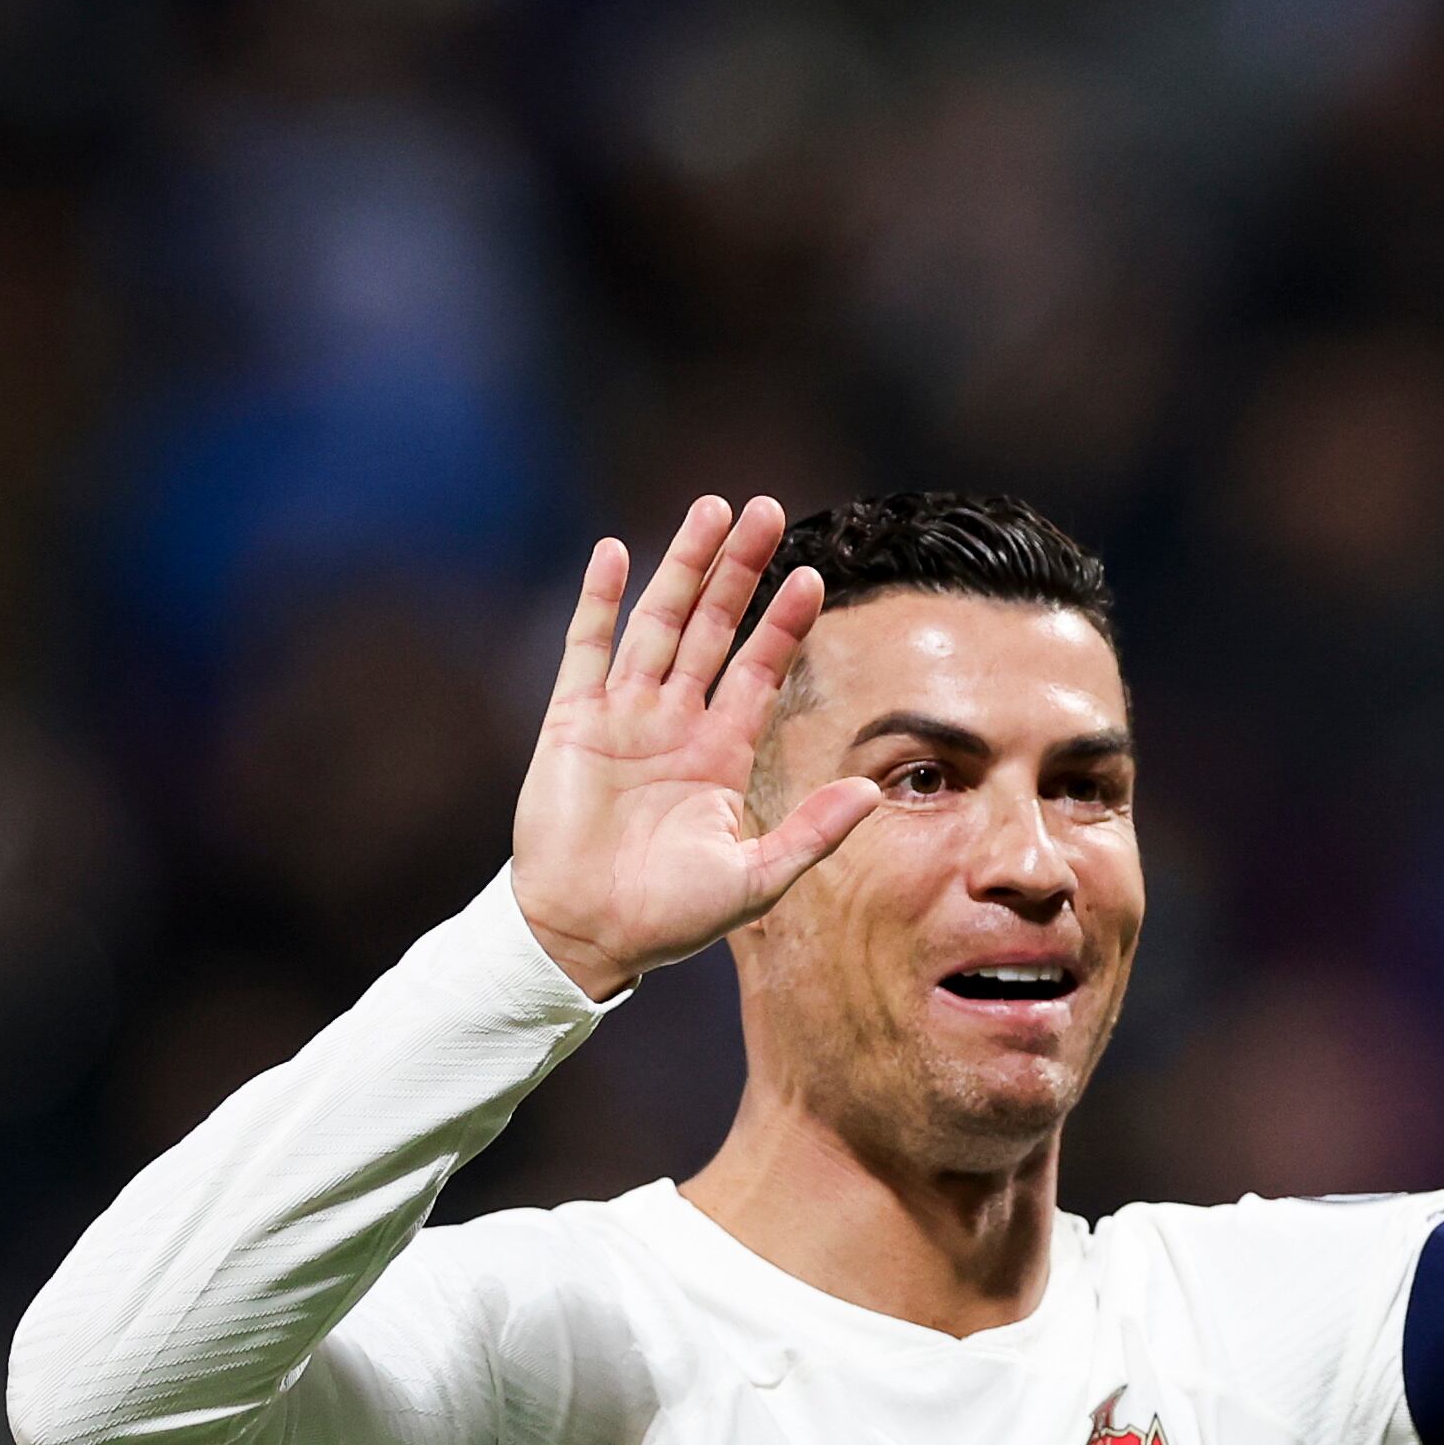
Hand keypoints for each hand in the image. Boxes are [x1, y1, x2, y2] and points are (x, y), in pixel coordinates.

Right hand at [511, 495, 881, 1000]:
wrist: (589, 934)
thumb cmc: (671, 915)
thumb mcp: (758, 878)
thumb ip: (813, 832)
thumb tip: (872, 791)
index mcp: (722, 752)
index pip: (761, 669)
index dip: (784, 622)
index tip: (812, 575)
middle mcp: (676, 722)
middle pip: (714, 627)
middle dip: (739, 570)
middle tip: (766, 510)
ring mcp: (623, 715)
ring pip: (659, 623)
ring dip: (682, 566)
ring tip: (710, 511)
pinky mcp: (571, 721)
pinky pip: (586, 648)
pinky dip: (600, 601)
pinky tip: (617, 552)